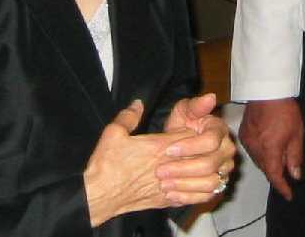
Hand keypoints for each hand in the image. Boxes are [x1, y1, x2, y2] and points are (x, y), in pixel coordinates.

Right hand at [83, 100, 198, 226]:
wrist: (99, 195)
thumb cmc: (106, 165)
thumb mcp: (114, 132)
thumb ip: (129, 116)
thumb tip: (138, 104)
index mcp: (159, 147)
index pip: (192, 135)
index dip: (196, 130)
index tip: (194, 127)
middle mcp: (168, 165)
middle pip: (201, 155)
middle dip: (204, 150)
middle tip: (203, 145)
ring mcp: (168, 185)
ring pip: (201, 178)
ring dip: (206, 171)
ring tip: (205, 165)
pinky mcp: (165, 201)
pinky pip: (192, 197)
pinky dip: (199, 191)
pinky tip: (198, 186)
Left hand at [156, 94, 235, 202]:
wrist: (179, 147)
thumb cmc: (182, 126)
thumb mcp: (185, 112)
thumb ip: (195, 106)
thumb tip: (211, 97)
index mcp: (221, 131)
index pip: (211, 141)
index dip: (189, 147)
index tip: (169, 150)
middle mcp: (227, 151)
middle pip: (210, 164)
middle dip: (182, 168)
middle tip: (160, 171)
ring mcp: (225, 171)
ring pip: (210, 183)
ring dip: (184, 184)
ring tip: (164, 184)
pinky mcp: (218, 187)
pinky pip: (207, 196)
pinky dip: (188, 197)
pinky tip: (171, 194)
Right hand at [239, 98, 302, 200]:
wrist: (267, 91)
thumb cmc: (285, 111)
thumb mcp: (296, 134)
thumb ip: (295, 157)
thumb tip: (295, 175)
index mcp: (269, 151)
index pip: (274, 176)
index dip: (282, 188)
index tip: (289, 195)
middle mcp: (255, 149)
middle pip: (266, 168)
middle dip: (276, 172)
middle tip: (287, 169)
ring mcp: (247, 142)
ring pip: (258, 160)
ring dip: (268, 161)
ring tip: (278, 153)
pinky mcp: (243, 134)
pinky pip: (252, 150)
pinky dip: (261, 152)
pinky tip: (268, 144)